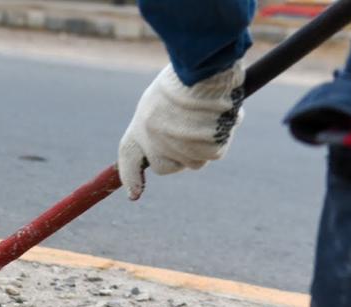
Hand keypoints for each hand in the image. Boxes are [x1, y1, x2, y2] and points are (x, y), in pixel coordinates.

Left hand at [117, 62, 244, 199]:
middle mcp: (155, 144)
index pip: (129, 159)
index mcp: (139, 127)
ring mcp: (181, 150)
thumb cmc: (185, 74)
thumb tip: (171, 152)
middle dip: (179, 155)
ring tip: (207, 112)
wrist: (204, 67)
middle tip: (190, 129)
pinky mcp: (208, 150)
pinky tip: (221, 112)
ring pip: (196, 160)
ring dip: (204, 142)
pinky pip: (216, 151)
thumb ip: (161, 124)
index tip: (134, 194)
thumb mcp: (162, 97)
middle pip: (168, 166)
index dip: (131, 178)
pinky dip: (222, 134)